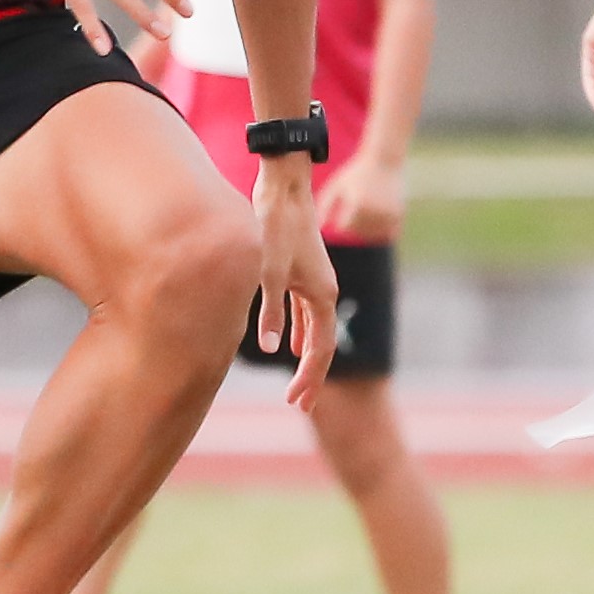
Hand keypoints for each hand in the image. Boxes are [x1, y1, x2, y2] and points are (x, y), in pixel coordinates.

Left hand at [245, 166, 342, 413]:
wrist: (283, 187)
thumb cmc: (276, 227)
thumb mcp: (268, 272)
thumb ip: (269, 311)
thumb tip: (269, 349)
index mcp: (323, 295)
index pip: (321, 349)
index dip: (310, 378)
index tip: (296, 402)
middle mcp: (325, 291)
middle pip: (322, 344)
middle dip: (311, 376)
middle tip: (298, 405)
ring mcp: (315, 282)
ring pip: (314, 329)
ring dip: (305, 357)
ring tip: (295, 384)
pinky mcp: (303, 272)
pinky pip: (305, 312)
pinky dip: (298, 331)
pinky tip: (286, 344)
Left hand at [319, 149, 405, 246]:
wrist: (385, 160)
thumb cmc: (356, 173)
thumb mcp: (337, 185)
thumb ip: (325, 205)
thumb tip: (319, 226)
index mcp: (357, 204)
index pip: (344, 227)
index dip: (342, 221)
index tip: (345, 209)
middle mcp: (374, 211)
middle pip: (358, 232)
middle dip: (354, 224)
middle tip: (358, 205)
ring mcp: (388, 214)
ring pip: (373, 235)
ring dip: (368, 228)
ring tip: (367, 209)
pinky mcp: (399, 216)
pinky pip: (387, 234)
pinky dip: (382, 229)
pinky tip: (378, 215)